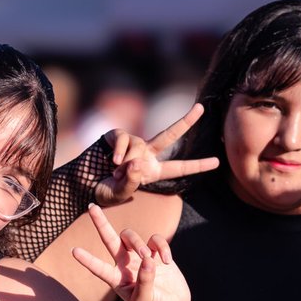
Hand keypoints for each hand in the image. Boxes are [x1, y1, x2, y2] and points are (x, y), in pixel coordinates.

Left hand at [70, 204, 191, 300]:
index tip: (73, 251)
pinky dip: (162, 247)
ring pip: (132, 237)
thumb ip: (145, 281)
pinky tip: (166, 261)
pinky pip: (156, 240)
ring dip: (139, 244)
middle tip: (92, 207)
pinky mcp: (157, 253)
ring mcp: (140, 257)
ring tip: (149, 258)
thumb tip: (147, 260)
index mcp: (117, 279)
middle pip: (110, 239)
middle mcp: (125, 265)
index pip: (99, 268)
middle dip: (101, 223)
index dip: (87, 260)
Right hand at [91, 103, 218, 205]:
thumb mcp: (120, 193)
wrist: (82, 183)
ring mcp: (132, 144)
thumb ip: (131, 181)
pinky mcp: (117, 136)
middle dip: (186, 121)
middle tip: (201, 107)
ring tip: (116, 172)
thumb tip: (137, 161)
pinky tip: (112, 162)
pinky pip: (124, 140)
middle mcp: (145, 154)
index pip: (178, 168)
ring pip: (139, 145)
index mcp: (152, 171)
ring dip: (128, 161)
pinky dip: (120, 152)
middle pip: (169, 136)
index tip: (218, 162)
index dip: (197, 165)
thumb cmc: (103, 191)